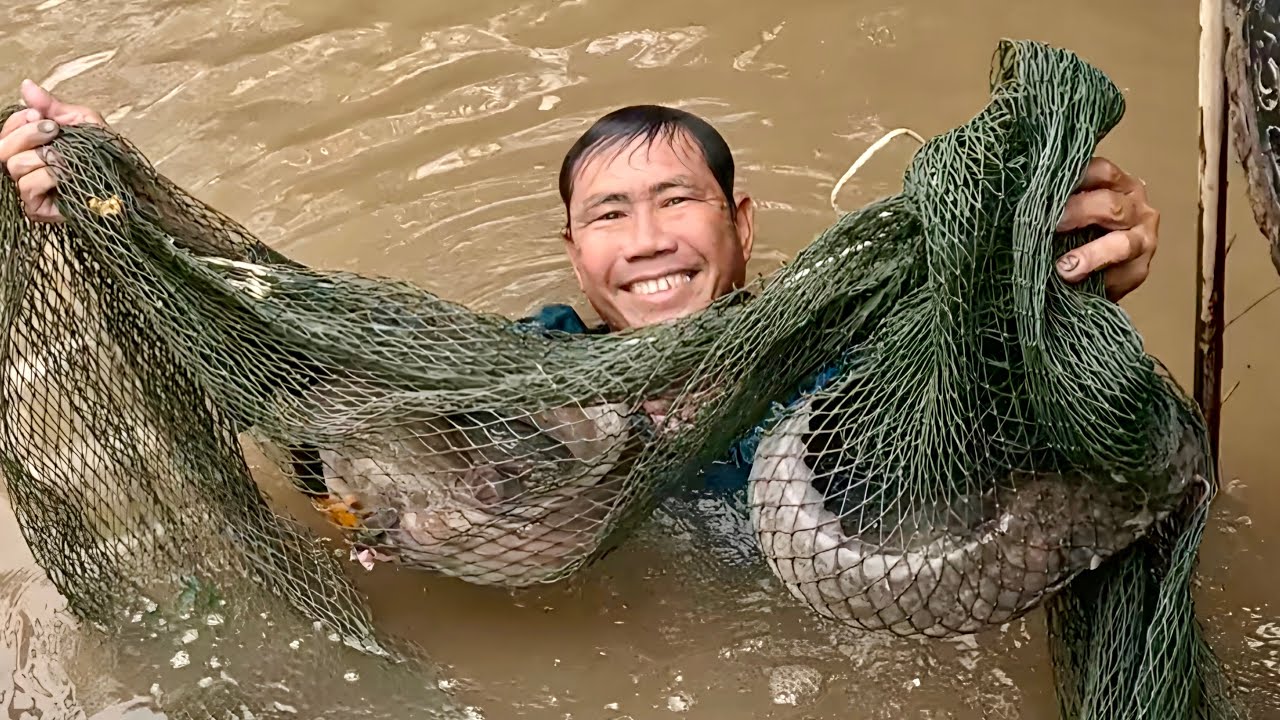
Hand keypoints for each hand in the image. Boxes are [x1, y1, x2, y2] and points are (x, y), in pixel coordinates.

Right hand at [0, 79, 105, 222]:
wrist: (130, 182)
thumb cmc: (108, 154)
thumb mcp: (82, 122)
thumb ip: (52, 106)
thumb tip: (27, 85)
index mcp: (32, 148)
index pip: (6, 132)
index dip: (19, 121)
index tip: (42, 117)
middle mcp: (26, 168)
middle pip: (2, 148)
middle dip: (27, 134)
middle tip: (54, 131)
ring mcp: (30, 190)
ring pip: (15, 165)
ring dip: (44, 155)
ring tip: (68, 157)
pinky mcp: (38, 209)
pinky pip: (28, 186)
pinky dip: (48, 176)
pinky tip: (67, 175)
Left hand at [1054, 157, 1158, 301]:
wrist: (1086, 271)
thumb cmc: (1069, 231)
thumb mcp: (1062, 209)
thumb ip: (1054, 200)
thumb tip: (1022, 196)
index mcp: (1115, 183)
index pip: (1101, 172)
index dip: (1073, 182)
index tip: (1043, 193)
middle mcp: (1134, 206)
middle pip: (1110, 206)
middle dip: (1077, 216)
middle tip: (1050, 227)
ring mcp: (1142, 237)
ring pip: (1123, 244)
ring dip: (1091, 256)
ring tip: (1064, 268)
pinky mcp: (1139, 269)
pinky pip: (1124, 275)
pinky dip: (1100, 281)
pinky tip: (1076, 284)